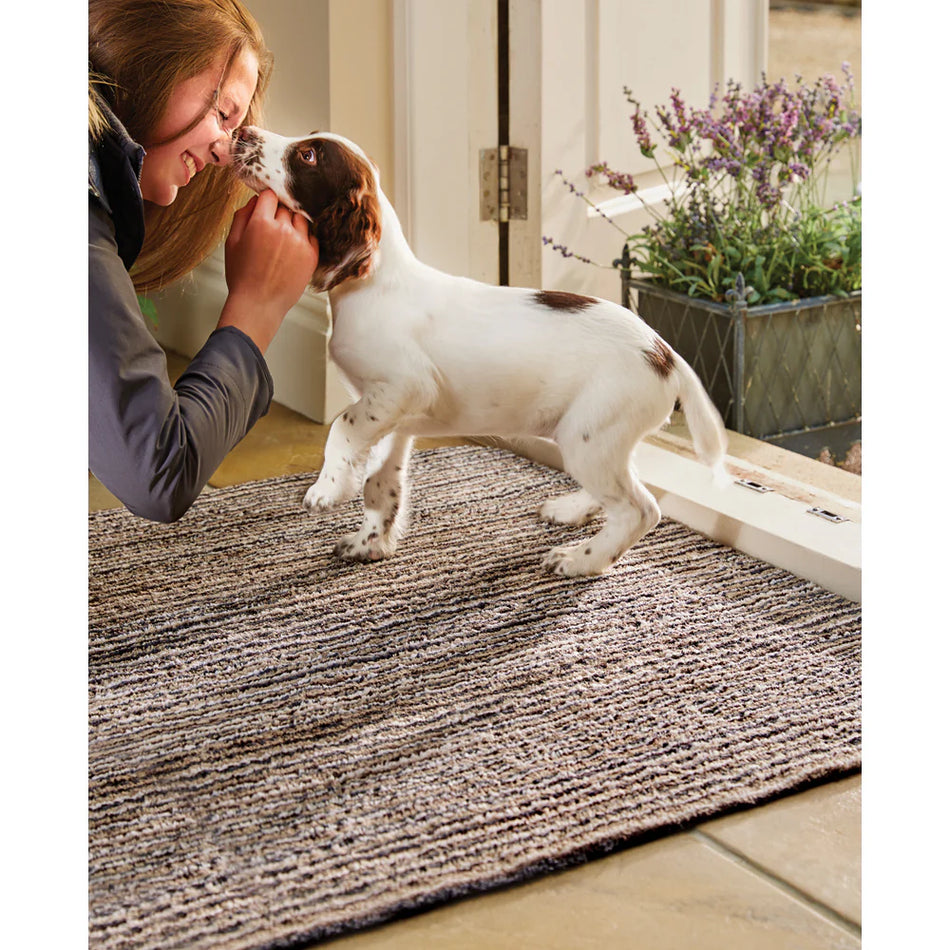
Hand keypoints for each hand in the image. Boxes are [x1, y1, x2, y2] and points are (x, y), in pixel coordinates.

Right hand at [217, 190, 319, 351]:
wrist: (259, 304)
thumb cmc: (242, 276)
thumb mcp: (232, 242)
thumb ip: (242, 216)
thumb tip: (255, 200)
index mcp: (261, 223)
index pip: (270, 195)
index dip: (266, 199)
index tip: (266, 205)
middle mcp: (283, 229)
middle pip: (286, 206)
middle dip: (279, 212)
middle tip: (272, 226)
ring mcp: (300, 242)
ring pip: (300, 219)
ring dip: (292, 222)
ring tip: (282, 238)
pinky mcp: (312, 255)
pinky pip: (312, 235)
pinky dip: (304, 237)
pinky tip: (293, 247)